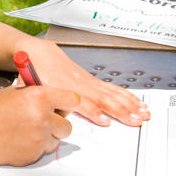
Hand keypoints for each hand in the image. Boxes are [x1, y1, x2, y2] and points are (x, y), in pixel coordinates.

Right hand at [0, 85, 79, 166]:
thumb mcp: (14, 93)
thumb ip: (36, 96)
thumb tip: (53, 103)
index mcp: (40, 96)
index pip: (72, 101)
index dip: (67, 105)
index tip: (62, 107)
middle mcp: (43, 117)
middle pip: (67, 126)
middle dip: (57, 125)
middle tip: (42, 123)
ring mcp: (39, 138)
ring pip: (56, 141)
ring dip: (45, 138)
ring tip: (24, 132)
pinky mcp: (32, 155)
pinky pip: (41, 152)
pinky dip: (33, 148)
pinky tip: (16, 141)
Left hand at [22, 40, 148, 126]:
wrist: (38, 53)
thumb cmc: (33, 72)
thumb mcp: (31, 91)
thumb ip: (41, 105)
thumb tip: (51, 120)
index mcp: (64, 87)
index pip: (83, 102)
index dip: (94, 112)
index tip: (106, 122)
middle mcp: (79, 84)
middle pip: (104, 99)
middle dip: (122, 111)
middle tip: (136, 121)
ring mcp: (88, 81)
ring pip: (112, 93)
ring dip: (129, 104)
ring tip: (144, 113)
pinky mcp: (92, 80)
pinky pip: (112, 88)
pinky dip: (126, 96)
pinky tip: (138, 102)